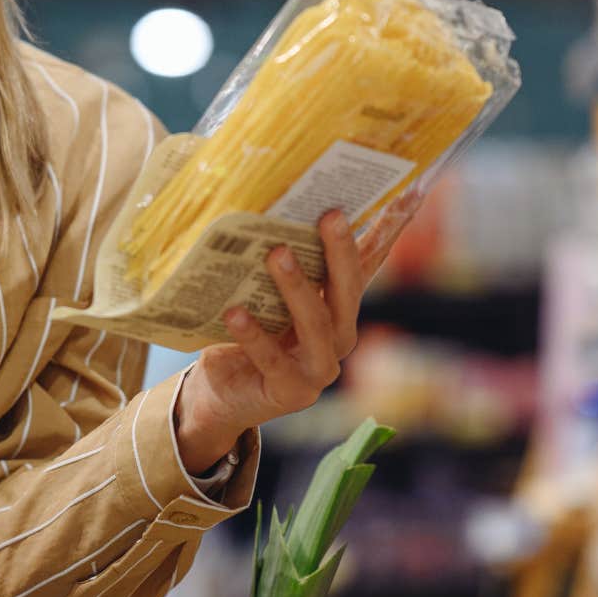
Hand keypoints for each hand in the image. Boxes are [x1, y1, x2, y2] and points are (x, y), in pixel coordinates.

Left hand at [173, 208, 363, 472]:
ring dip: (297, 287)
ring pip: (316, 325)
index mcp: (337, 312)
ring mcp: (319, 370)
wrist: (220, 394)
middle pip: (346, 292)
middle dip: (339, 253)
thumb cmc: (246, 335)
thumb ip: (277, 269)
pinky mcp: (292, 392)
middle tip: (329, 217)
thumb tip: (267, 213)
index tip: (376, 202)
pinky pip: (273, 359)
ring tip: (276, 253)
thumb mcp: (265, 298)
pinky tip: (235, 312)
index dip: (368, 240)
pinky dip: (254, 334)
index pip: (357, 270)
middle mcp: (338, 339)